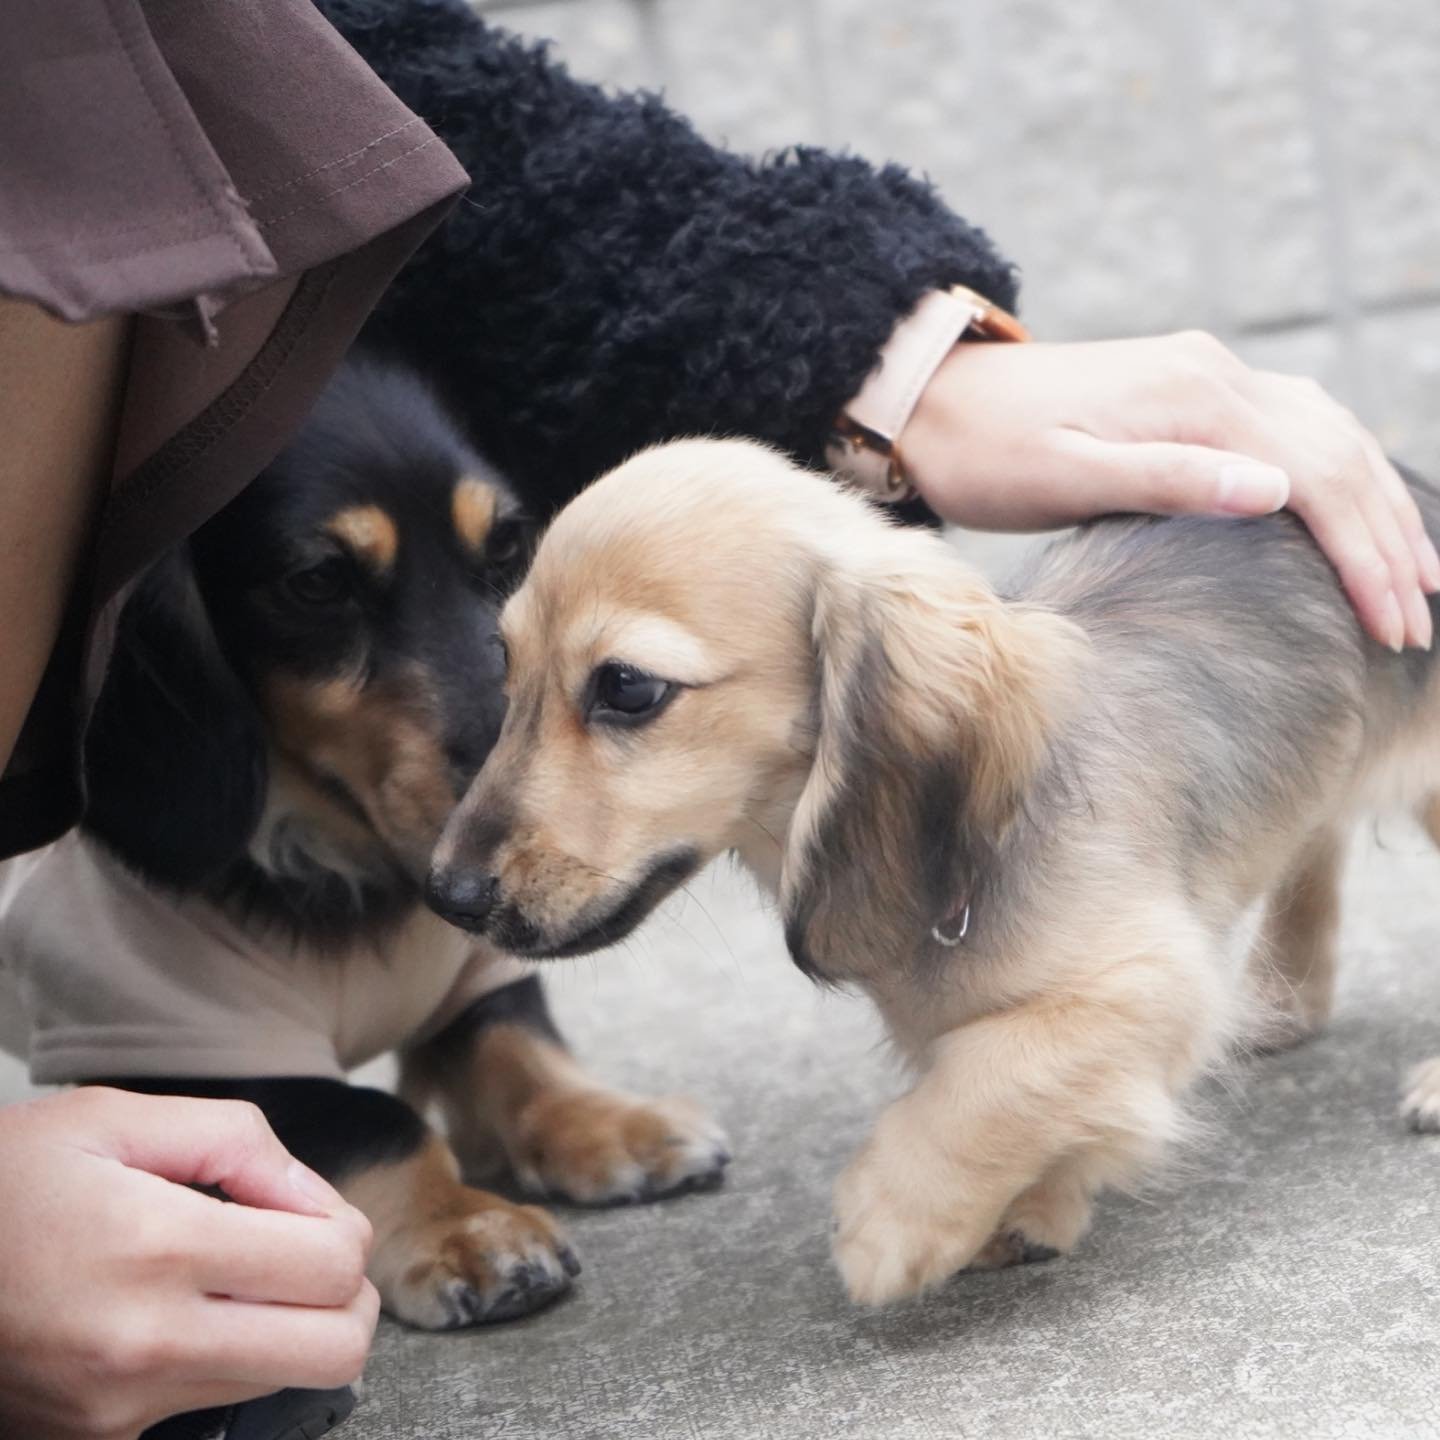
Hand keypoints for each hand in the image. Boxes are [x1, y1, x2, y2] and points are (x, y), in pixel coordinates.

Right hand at [0, 1088, 377, 1439]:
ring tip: (248, 1276)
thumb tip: (315, 1200)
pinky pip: (214, 1405)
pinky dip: (232, 1360)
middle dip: (347, 1297)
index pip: (332, 1265)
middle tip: (310, 1255)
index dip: (345, 1229)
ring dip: (297, 1329)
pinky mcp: (99, 1439)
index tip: (309, 1209)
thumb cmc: (6, 1180)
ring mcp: (121, 1407)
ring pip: (285, 1383)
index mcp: (156, 1246)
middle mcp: (146, 1342)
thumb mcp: (116, 1118)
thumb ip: (238, 1142)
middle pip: (334, 1349)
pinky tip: (196, 1312)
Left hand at [901, 330, 1439, 651]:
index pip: (1318, 482)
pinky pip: (1294, 420)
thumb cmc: (986, 453)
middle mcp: (1216, 376)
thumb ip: (1170, 481)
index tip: (1395, 629)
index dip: (1367, 560)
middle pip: (1340, 456)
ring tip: (1416, 573)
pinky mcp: (1189, 385)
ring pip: (1328, 433)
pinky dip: (1337, 467)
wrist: (933, 400)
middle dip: (1390, 543)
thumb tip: (1278, 492)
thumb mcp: (1066, 478)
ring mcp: (1206, 374)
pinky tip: (1352, 501)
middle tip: (1420, 623)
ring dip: (1378, 505)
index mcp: (1194, 401)